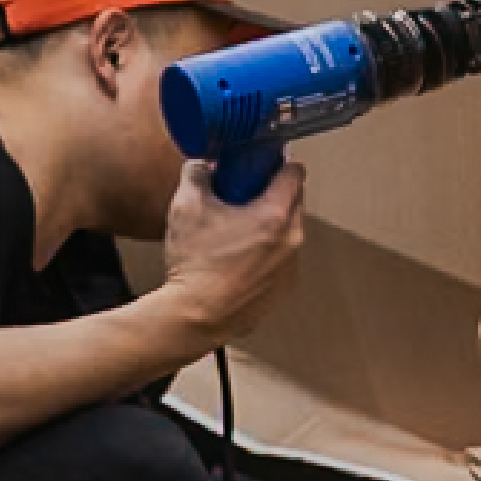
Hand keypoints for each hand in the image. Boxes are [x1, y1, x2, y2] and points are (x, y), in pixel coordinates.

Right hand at [159, 155, 308, 346]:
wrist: (193, 318)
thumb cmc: (195, 265)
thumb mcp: (186, 208)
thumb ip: (196, 175)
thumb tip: (201, 164)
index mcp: (276, 215)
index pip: (294, 173)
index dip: (279, 162)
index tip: (264, 163)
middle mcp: (292, 240)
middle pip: (292, 202)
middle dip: (271, 195)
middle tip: (243, 196)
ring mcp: (290, 267)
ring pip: (287, 232)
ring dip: (269, 227)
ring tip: (236, 231)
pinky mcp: (283, 289)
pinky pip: (280, 260)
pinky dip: (265, 255)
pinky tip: (238, 259)